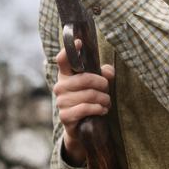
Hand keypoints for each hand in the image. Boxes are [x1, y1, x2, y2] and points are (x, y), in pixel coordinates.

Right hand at [53, 43, 114, 165]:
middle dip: (102, 84)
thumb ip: (104, 74)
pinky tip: (102, 110)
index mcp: (66, 75)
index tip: (79, 42)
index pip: (63, 59)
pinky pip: (85, 108)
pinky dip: (98, 109)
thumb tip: (108, 72)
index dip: (69, 50)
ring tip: (107, 102)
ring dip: (104, 99)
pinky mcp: (65, 116)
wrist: (82, 126)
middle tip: (107, 90)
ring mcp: (61, 102)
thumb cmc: (89, 100)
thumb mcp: (98, 85)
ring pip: (89, 94)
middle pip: (85, 78)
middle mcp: (60, 87)